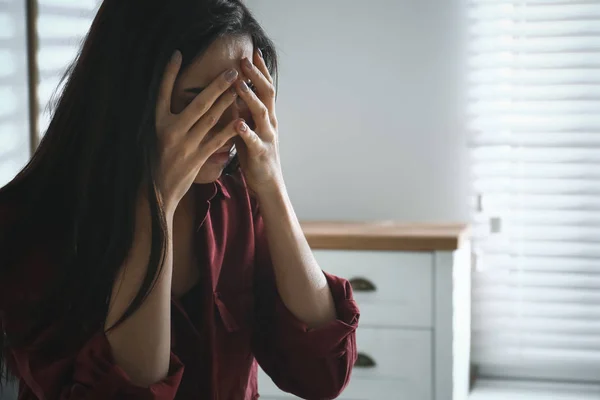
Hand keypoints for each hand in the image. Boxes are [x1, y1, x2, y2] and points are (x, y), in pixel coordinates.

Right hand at [155, 51, 239, 212]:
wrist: (156, 192)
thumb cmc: (156, 160)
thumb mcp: (154, 136)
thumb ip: (167, 118)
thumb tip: (175, 98)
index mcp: (157, 122)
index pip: (162, 92)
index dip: (169, 73)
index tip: (178, 53)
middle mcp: (170, 131)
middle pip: (197, 103)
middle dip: (216, 85)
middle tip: (232, 71)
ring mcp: (185, 145)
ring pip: (211, 119)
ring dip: (227, 101)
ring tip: (239, 88)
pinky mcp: (197, 158)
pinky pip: (217, 140)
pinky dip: (230, 129)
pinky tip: (241, 118)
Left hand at [233, 50, 283, 194]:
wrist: (268, 184)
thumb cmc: (256, 155)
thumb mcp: (251, 129)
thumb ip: (245, 112)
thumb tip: (233, 93)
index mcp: (268, 116)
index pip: (266, 87)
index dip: (261, 70)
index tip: (253, 51)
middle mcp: (270, 123)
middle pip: (266, 94)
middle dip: (255, 76)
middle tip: (244, 60)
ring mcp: (267, 137)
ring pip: (261, 113)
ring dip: (249, 97)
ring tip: (238, 84)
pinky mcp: (260, 153)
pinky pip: (253, 140)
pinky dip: (246, 131)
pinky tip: (237, 123)